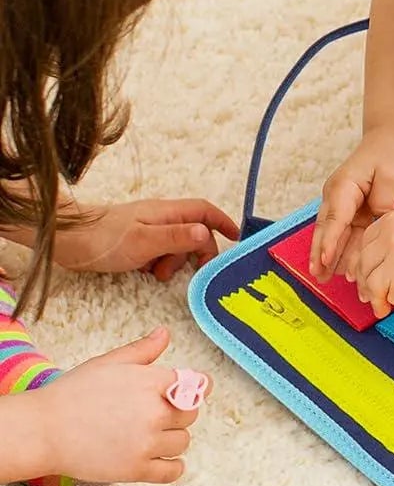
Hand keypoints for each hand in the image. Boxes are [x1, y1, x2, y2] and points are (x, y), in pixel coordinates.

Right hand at [29, 329, 204, 483]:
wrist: (42, 430)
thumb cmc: (73, 394)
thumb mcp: (109, 363)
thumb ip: (143, 350)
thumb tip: (164, 333)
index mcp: (152, 382)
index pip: (198, 385)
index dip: (195, 387)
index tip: (187, 392)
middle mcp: (155, 413)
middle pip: (191, 414)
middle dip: (178, 412)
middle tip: (155, 413)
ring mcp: (146, 443)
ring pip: (183, 442)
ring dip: (172, 438)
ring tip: (149, 435)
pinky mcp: (136, 470)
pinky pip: (172, 472)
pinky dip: (173, 467)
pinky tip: (162, 460)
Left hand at [51, 199, 237, 280]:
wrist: (64, 240)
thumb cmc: (103, 239)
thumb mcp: (144, 241)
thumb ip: (176, 237)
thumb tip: (206, 233)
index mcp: (167, 213)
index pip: (204, 212)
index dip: (223, 222)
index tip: (236, 238)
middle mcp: (161, 218)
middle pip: (194, 232)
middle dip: (196, 252)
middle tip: (192, 272)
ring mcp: (148, 229)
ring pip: (177, 245)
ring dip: (175, 261)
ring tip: (158, 274)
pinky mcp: (136, 242)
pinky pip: (159, 252)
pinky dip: (159, 264)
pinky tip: (146, 272)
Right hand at [311, 129, 393, 279]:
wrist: (385, 140)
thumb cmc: (388, 155)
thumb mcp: (392, 177)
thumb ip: (383, 202)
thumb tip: (377, 224)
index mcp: (344, 187)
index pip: (335, 219)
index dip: (330, 241)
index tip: (325, 260)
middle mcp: (335, 196)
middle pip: (326, 229)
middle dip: (320, 254)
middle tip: (317, 277)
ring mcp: (339, 202)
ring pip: (331, 234)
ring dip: (327, 255)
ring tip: (323, 277)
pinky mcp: (347, 209)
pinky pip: (342, 232)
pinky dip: (340, 248)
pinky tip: (338, 265)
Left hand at [349, 211, 393, 318]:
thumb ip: (393, 237)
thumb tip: (374, 259)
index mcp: (391, 221)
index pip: (364, 243)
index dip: (364, 259)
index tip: (365, 269)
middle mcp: (389, 241)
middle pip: (364, 264)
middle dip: (364, 280)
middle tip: (368, 290)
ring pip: (371, 283)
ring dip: (374, 296)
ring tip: (380, 302)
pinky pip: (388, 297)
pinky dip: (390, 302)